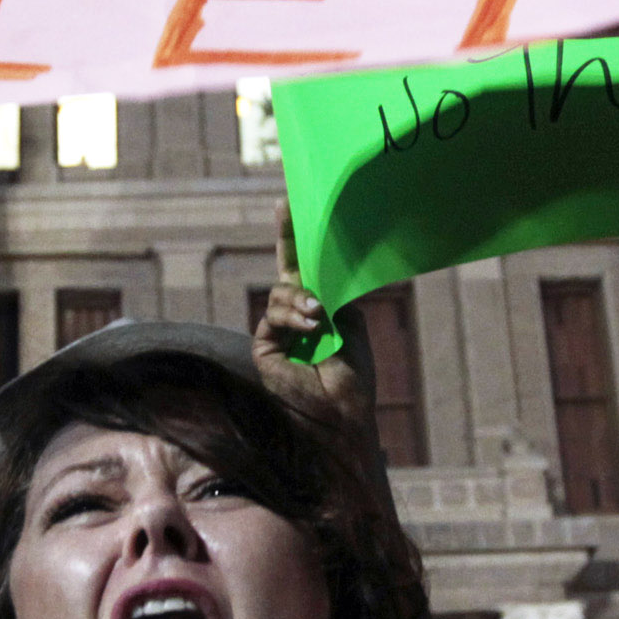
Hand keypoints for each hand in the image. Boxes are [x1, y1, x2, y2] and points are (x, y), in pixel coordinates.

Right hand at [251, 203, 377, 452]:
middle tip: (285, 206)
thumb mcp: (350, 324)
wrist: (342, 413)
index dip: (299, 239)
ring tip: (319, 316)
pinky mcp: (265, 346)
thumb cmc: (353, 375)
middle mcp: (297, 316)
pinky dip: (292, 317)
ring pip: (281, 292)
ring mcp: (278, 330)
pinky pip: (273, 315)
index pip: (307, 267)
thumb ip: (333, 295)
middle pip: (287, 267)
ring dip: (301, 300)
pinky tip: (310, 324)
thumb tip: (315, 278)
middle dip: (286, 236)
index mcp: (320, 307)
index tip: (294, 205)